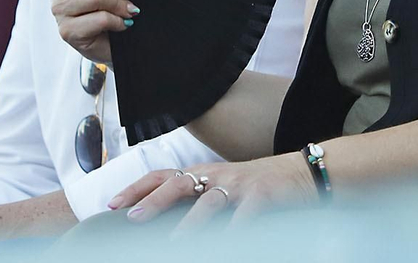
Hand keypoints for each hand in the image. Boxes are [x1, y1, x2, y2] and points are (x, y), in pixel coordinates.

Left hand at [106, 153, 316, 229]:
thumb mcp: (224, 187)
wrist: (305, 173)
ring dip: (189, 224)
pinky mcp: (263, 197)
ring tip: (174, 243)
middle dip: (153, 200)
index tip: (112, 205)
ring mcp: (240, 185)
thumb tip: (157, 218)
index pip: (163, 175)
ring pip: (209, 202)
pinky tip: (225, 245)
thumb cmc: (258, 187)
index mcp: (204, 173)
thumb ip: (196, 199)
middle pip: (178, 182)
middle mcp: (217, 176)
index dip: (136, 188)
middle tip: (133, 219)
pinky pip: (244, 217)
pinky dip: (233, 231)